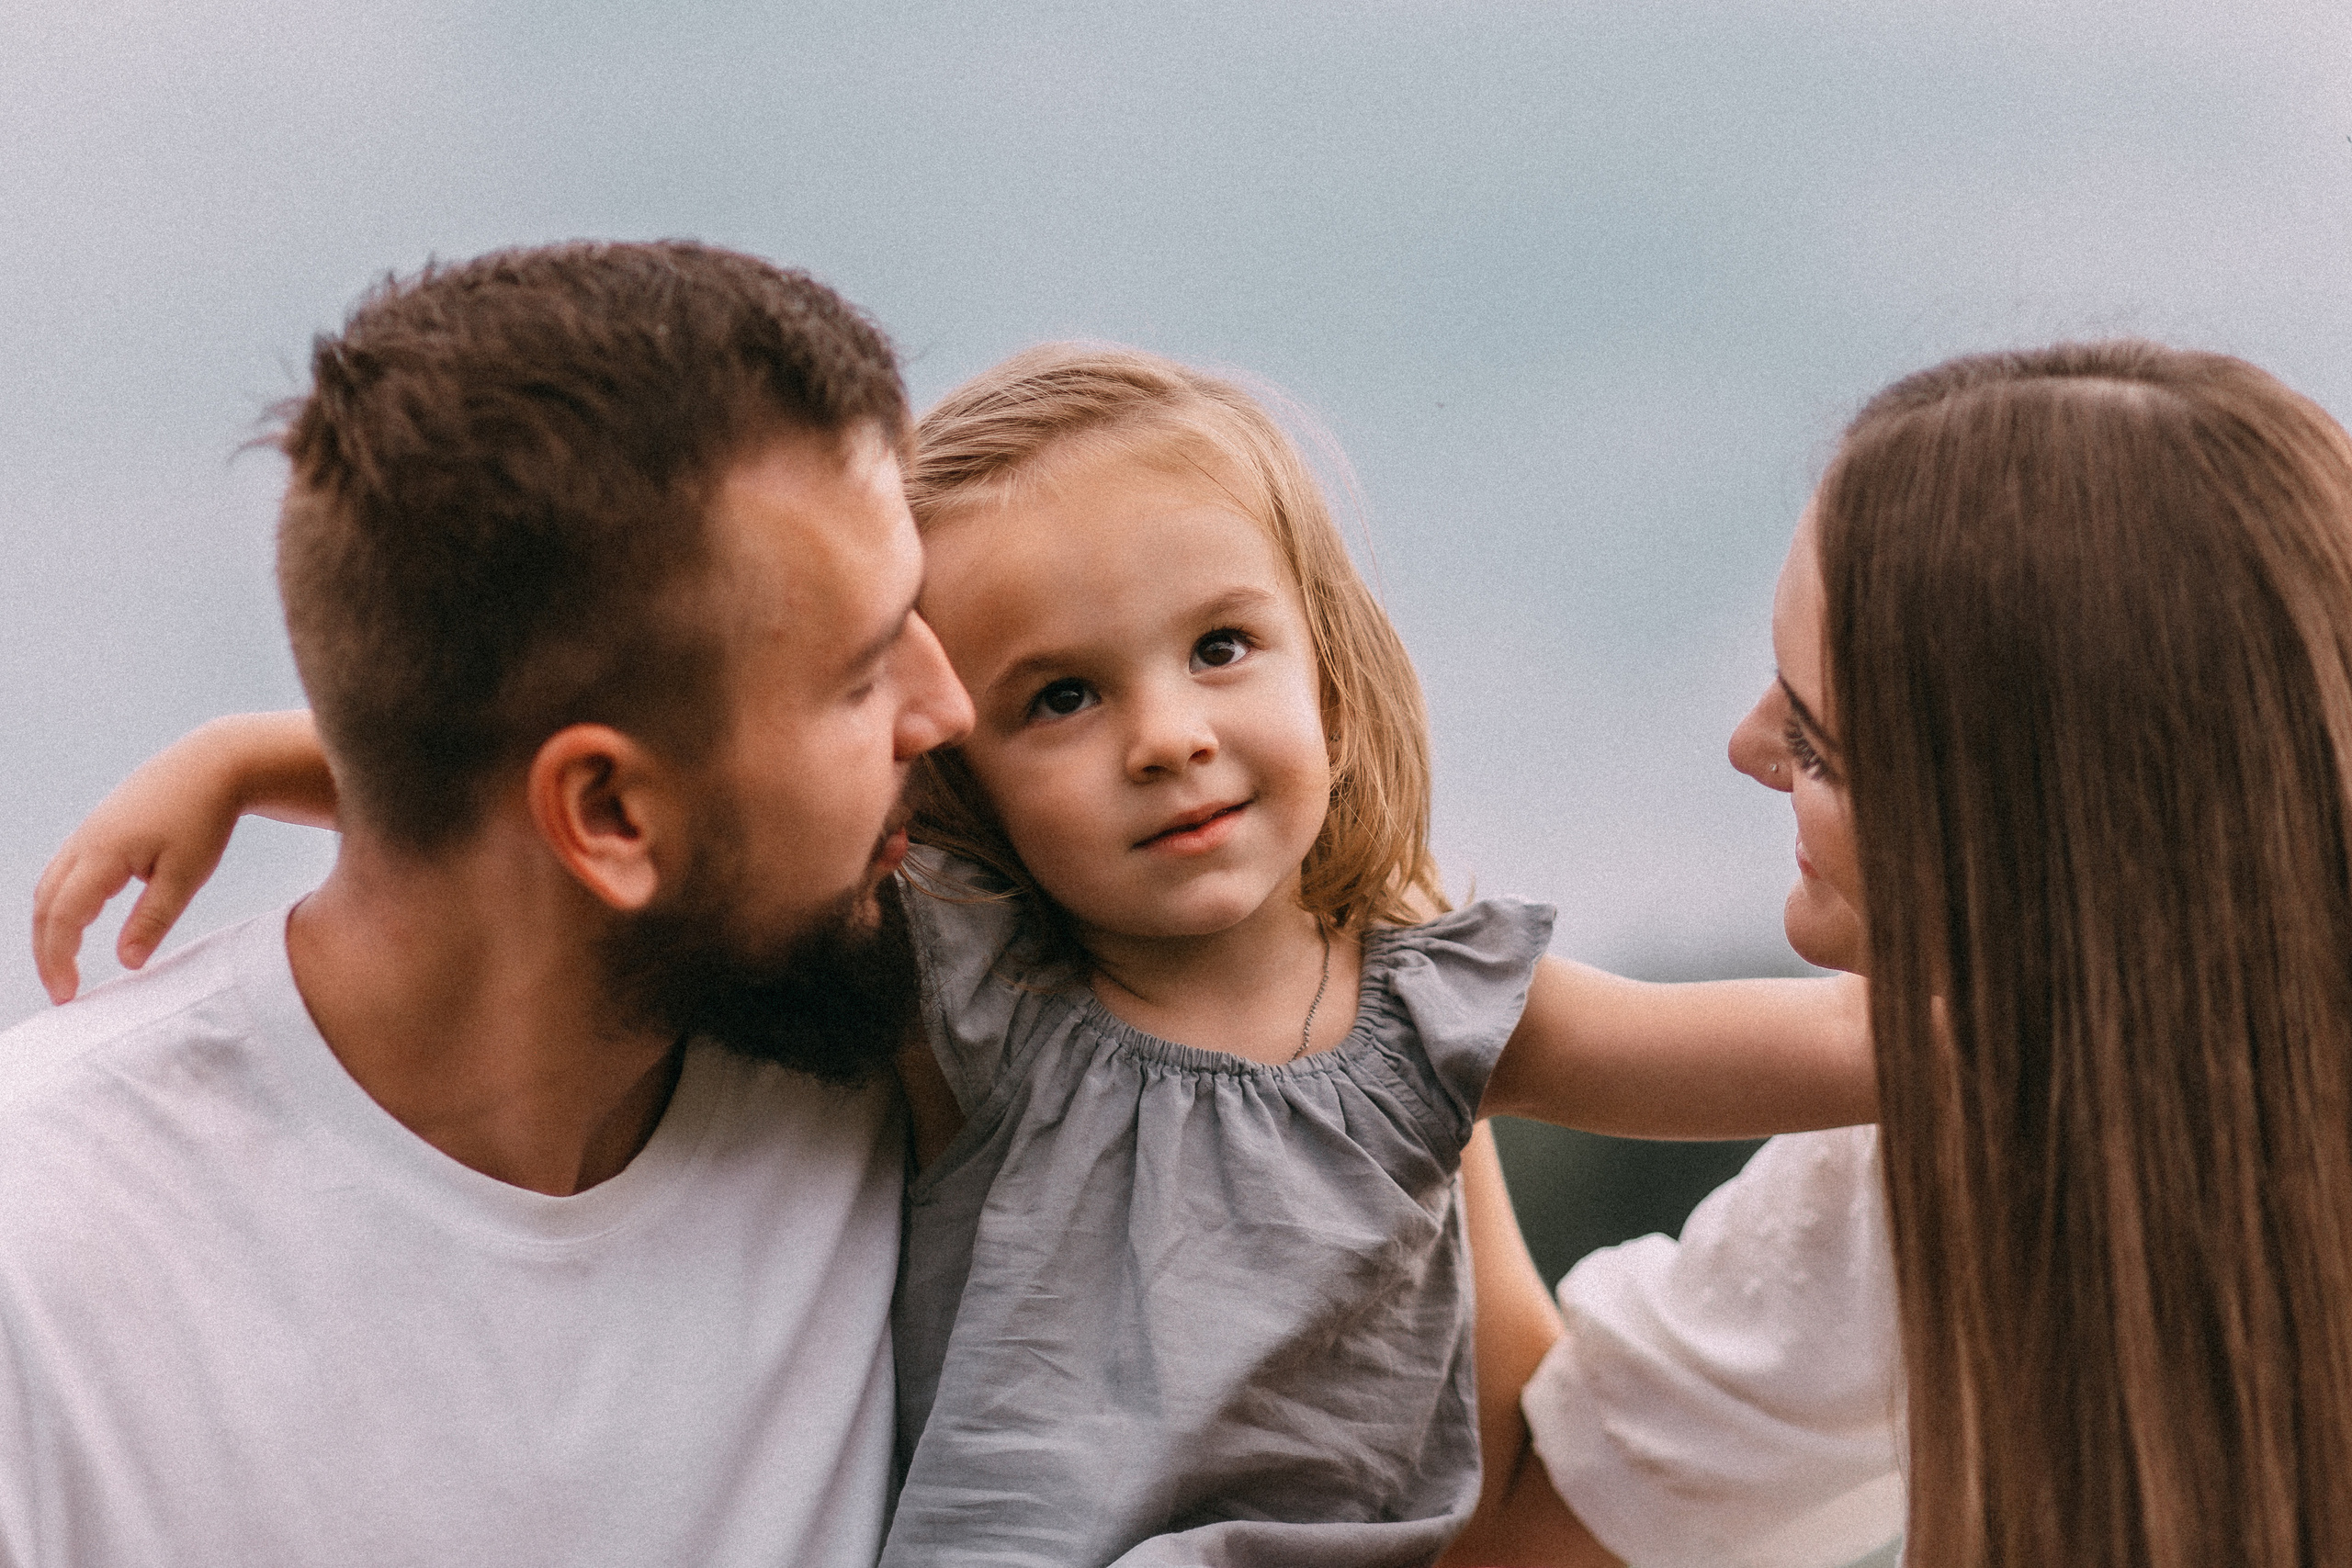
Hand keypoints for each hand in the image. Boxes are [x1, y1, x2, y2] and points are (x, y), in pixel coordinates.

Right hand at [31, 711, 333, 1002]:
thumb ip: (153, 919)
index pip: (63, 917)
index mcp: (102, 854)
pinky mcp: (98, 830)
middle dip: (46, 951)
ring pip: (50, 887)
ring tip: (65, 965)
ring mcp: (87, 834)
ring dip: (50, 928)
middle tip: (62, 990)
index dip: (59, 959)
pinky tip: (78, 925)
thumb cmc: (205, 819)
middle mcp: (83, 843)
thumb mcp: (187, 875)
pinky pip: (65, 873)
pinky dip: (61, 904)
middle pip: (45, 905)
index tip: (68, 996)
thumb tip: (126, 963)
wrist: (212, 764)